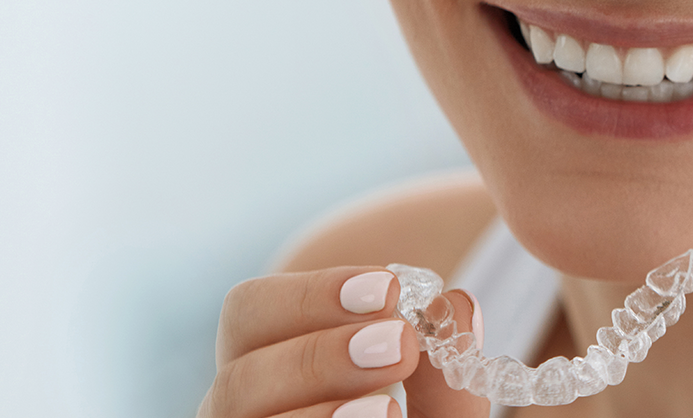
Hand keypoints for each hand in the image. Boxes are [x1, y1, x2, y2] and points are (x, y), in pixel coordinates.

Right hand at [197, 266, 489, 417]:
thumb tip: (455, 304)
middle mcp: (244, 417)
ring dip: (312, 410)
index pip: (251, 313)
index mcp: (271, 374)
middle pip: (237, 374)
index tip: (389, 287)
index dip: (310, 293)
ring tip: (386, 406)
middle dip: (320, 353)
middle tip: (399, 344)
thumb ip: (448, 375)